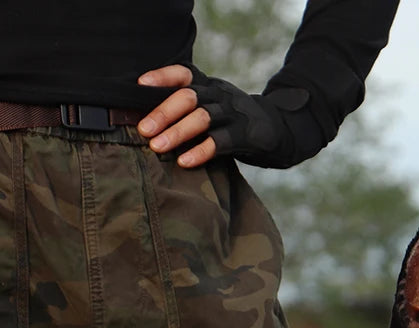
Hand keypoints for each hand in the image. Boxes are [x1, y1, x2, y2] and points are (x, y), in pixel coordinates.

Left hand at [137, 65, 310, 168]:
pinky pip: (220, 142)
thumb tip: (148, 122)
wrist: (277, 131)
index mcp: (209, 86)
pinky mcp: (245, 135)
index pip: (184, 74)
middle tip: (144, 129)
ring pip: (202, 118)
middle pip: (188, 97)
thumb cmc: (233, 123)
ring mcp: (233, 114)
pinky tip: (185, 162)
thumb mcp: (213, 107)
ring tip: (158, 147)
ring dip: (177, 132)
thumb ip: (188, 110)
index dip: (162, 76)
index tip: (141, 85)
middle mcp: (219, 95)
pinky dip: (201, 151)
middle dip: (164, 112)